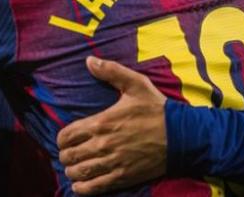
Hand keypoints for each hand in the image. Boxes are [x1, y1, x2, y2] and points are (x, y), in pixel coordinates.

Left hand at [57, 57, 166, 194]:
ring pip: (79, 173)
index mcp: (102, 122)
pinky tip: (80, 185)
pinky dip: (82, 188)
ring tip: (74, 167)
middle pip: (70, 156)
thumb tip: (89, 60)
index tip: (66, 138)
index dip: (62, 138)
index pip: (67, 135)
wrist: (181, 135)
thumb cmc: (156, 108)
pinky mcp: (123, 177)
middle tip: (69, 153)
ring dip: (72, 171)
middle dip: (65, 155)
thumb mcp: (135, 83)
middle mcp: (103, 145)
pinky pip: (94, 188)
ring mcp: (113, 163)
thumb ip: (110, 71)